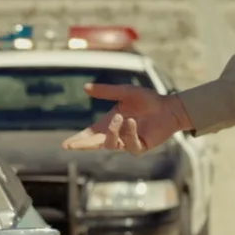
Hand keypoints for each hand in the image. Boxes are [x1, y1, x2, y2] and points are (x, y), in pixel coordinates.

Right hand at [60, 83, 190, 153]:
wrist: (169, 107)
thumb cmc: (147, 99)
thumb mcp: (124, 92)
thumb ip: (106, 91)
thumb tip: (85, 88)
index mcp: (109, 123)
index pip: (90, 134)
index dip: (79, 140)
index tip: (66, 144)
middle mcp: (116, 134)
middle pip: (95, 144)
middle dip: (83, 145)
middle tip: (71, 145)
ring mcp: (127, 142)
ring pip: (111, 144)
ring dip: (113, 132)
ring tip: (120, 117)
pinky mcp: (140, 146)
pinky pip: (130, 145)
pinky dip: (129, 133)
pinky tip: (132, 122)